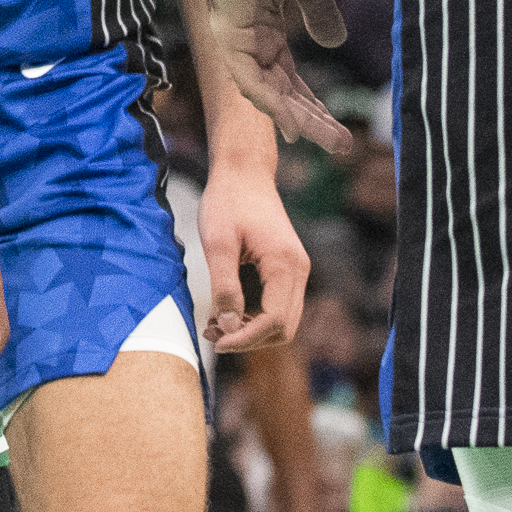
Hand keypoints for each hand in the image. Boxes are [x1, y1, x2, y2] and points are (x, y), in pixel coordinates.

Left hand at [201, 159, 311, 352]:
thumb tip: (228, 327)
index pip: (275, 320)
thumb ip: (224, 287)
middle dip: (249, 338)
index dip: (246, 338)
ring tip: (215, 324)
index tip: (216, 340)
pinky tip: (227, 311)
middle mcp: (299, 269)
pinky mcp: (287, 268)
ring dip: (251, 330)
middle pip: (285, 328)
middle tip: (212, 333)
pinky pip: (278, 305)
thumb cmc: (228, 201)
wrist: (243, 171)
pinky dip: (255, 317)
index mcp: (284, 263)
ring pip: (283, 321)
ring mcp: (296, 269)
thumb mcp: (217, 243)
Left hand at [205, 0, 353, 156]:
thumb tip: (334, 41)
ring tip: (332, 142)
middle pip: (280, 91)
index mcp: (263, 23)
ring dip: (299, 119)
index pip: (287, 75)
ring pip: (266, 92)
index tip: (335, 130)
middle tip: (342, 147)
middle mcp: (246, 35)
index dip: (310, 104)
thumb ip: (318, 12)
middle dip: (311, 120)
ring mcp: (234, 35)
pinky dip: (271, 102)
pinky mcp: (227, 30)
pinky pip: (248, 78)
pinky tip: (295, 122)